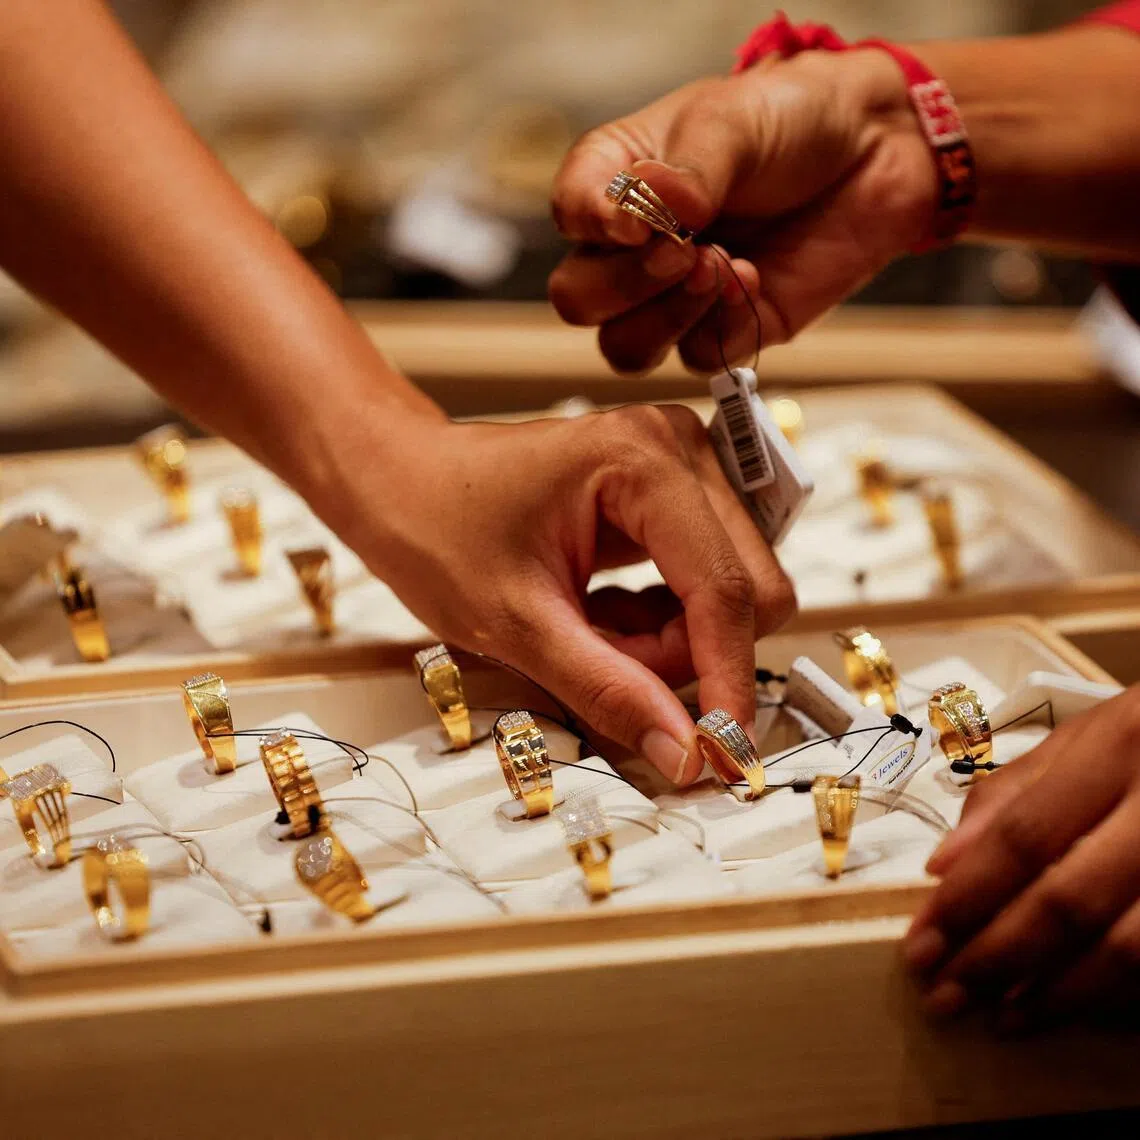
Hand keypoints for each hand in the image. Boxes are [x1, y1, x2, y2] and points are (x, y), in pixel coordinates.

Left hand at [325, 404, 794, 782]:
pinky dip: (662, 623)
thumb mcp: (516, 624)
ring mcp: (682, 469)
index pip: (724, 590)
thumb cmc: (436, 526)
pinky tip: (600, 614)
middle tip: (608, 666)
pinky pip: (705, 584)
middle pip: (747, 589)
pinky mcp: (674, 494)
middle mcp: (679, 450)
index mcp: (643, 461)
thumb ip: (608, 689)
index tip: (722, 752)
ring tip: (589, 634)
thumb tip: (686, 753)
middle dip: (686, 654)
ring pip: (731, 593)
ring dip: (672, 642)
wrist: (400, 480)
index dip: (728, 680)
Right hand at [548, 48, 934, 372]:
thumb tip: (655, 212)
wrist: (874, 153)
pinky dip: (723, 326)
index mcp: (616, 182)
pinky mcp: (722, 331)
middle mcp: (632, 247)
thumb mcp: (731, 123)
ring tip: (721, 267)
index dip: (592, 226)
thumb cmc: (791, 121)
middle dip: (626, 284)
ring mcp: (673, 297)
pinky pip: (696, 357)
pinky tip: (756, 279)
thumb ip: (686, 172)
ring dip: (667, 316)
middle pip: (580, 300)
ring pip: (624, 348)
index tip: (636, 220)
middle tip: (685, 249)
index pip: (569, 215)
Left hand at [902, 686, 1139, 1027]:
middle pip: (1069, 900)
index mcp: (1117, 750)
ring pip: (1128, 948)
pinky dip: (1114, 994)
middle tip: (945, 996)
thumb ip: (1010, 795)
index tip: (918, 948)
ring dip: (1057, 993)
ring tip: (1002, 1018)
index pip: (1024, 837)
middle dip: (997, 956)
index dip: (966, 899)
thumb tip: (940, 867)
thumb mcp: (1084, 738)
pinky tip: (1070, 1006)